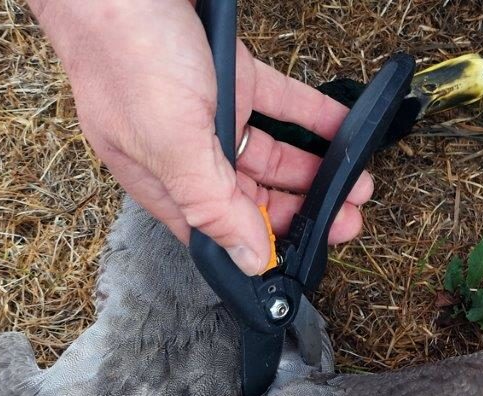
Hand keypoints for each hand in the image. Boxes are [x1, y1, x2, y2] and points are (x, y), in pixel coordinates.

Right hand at [30, 0, 372, 274]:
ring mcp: (210, 112)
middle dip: (302, 212)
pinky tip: (343, 130)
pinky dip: (314, 117)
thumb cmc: (125, 49)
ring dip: (315, 171)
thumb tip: (247, 259)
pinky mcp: (232, 73)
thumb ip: (212, 204)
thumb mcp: (170, 142)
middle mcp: (186, 151)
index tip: (308, 253)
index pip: (220, 231)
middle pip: (253, 197)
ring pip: (272, 154)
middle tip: (347, 221)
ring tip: (358, 185)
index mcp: (163, 178)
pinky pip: (282, 104)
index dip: (263, 246)